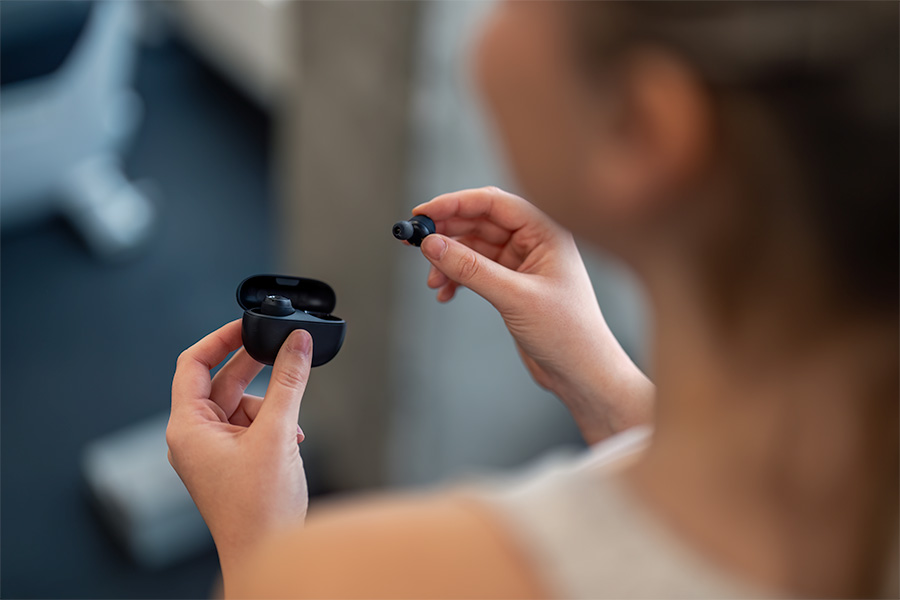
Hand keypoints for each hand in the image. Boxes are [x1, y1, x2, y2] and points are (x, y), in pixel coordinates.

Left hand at [166, 320, 310, 584]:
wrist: (266, 553)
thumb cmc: (257, 510)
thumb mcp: (277, 433)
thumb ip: (288, 382)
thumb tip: (296, 344)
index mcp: (188, 427)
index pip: (194, 364)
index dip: (220, 338)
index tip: (247, 324)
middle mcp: (195, 436)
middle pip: (221, 382)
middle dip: (255, 368)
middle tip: (282, 349)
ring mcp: (213, 450)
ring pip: (241, 404)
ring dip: (271, 403)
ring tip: (292, 420)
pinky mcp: (232, 461)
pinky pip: (251, 425)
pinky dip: (274, 423)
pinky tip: (292, 436)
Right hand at [414, 187, 653, 441]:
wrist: (583, 373)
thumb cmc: (567, 333)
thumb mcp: (514, 297)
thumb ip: (471, 269)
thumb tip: (432, 245)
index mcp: (547, 232)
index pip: (494, 203)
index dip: (455, 203)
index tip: (422, 214)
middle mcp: (535, 242)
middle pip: (480, 222)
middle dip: (446, 231)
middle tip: (413, 243)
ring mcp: (523, 263)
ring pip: (474, 247)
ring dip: (449, 260)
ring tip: (433, 281)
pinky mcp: (513, 285)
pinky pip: (477, 270)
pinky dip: (457, 278)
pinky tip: (445, 293)